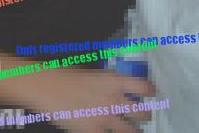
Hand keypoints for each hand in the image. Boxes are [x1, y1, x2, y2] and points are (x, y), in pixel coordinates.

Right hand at [35, 68, 155, 132]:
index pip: (145, 88)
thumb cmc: (66, 74)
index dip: (151, 91)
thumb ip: (108, 81)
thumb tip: (118, 87)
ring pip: (131, 132)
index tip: (151, 94)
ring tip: (132, 130)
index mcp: (115, 81)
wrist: (46, 87)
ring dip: (134, 131)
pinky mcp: (93, 132)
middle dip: (146, 115)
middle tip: (144, 116)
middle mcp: (114, 100)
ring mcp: (104, 119)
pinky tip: (109, 131)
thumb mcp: (92, 71)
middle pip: (143, 113)